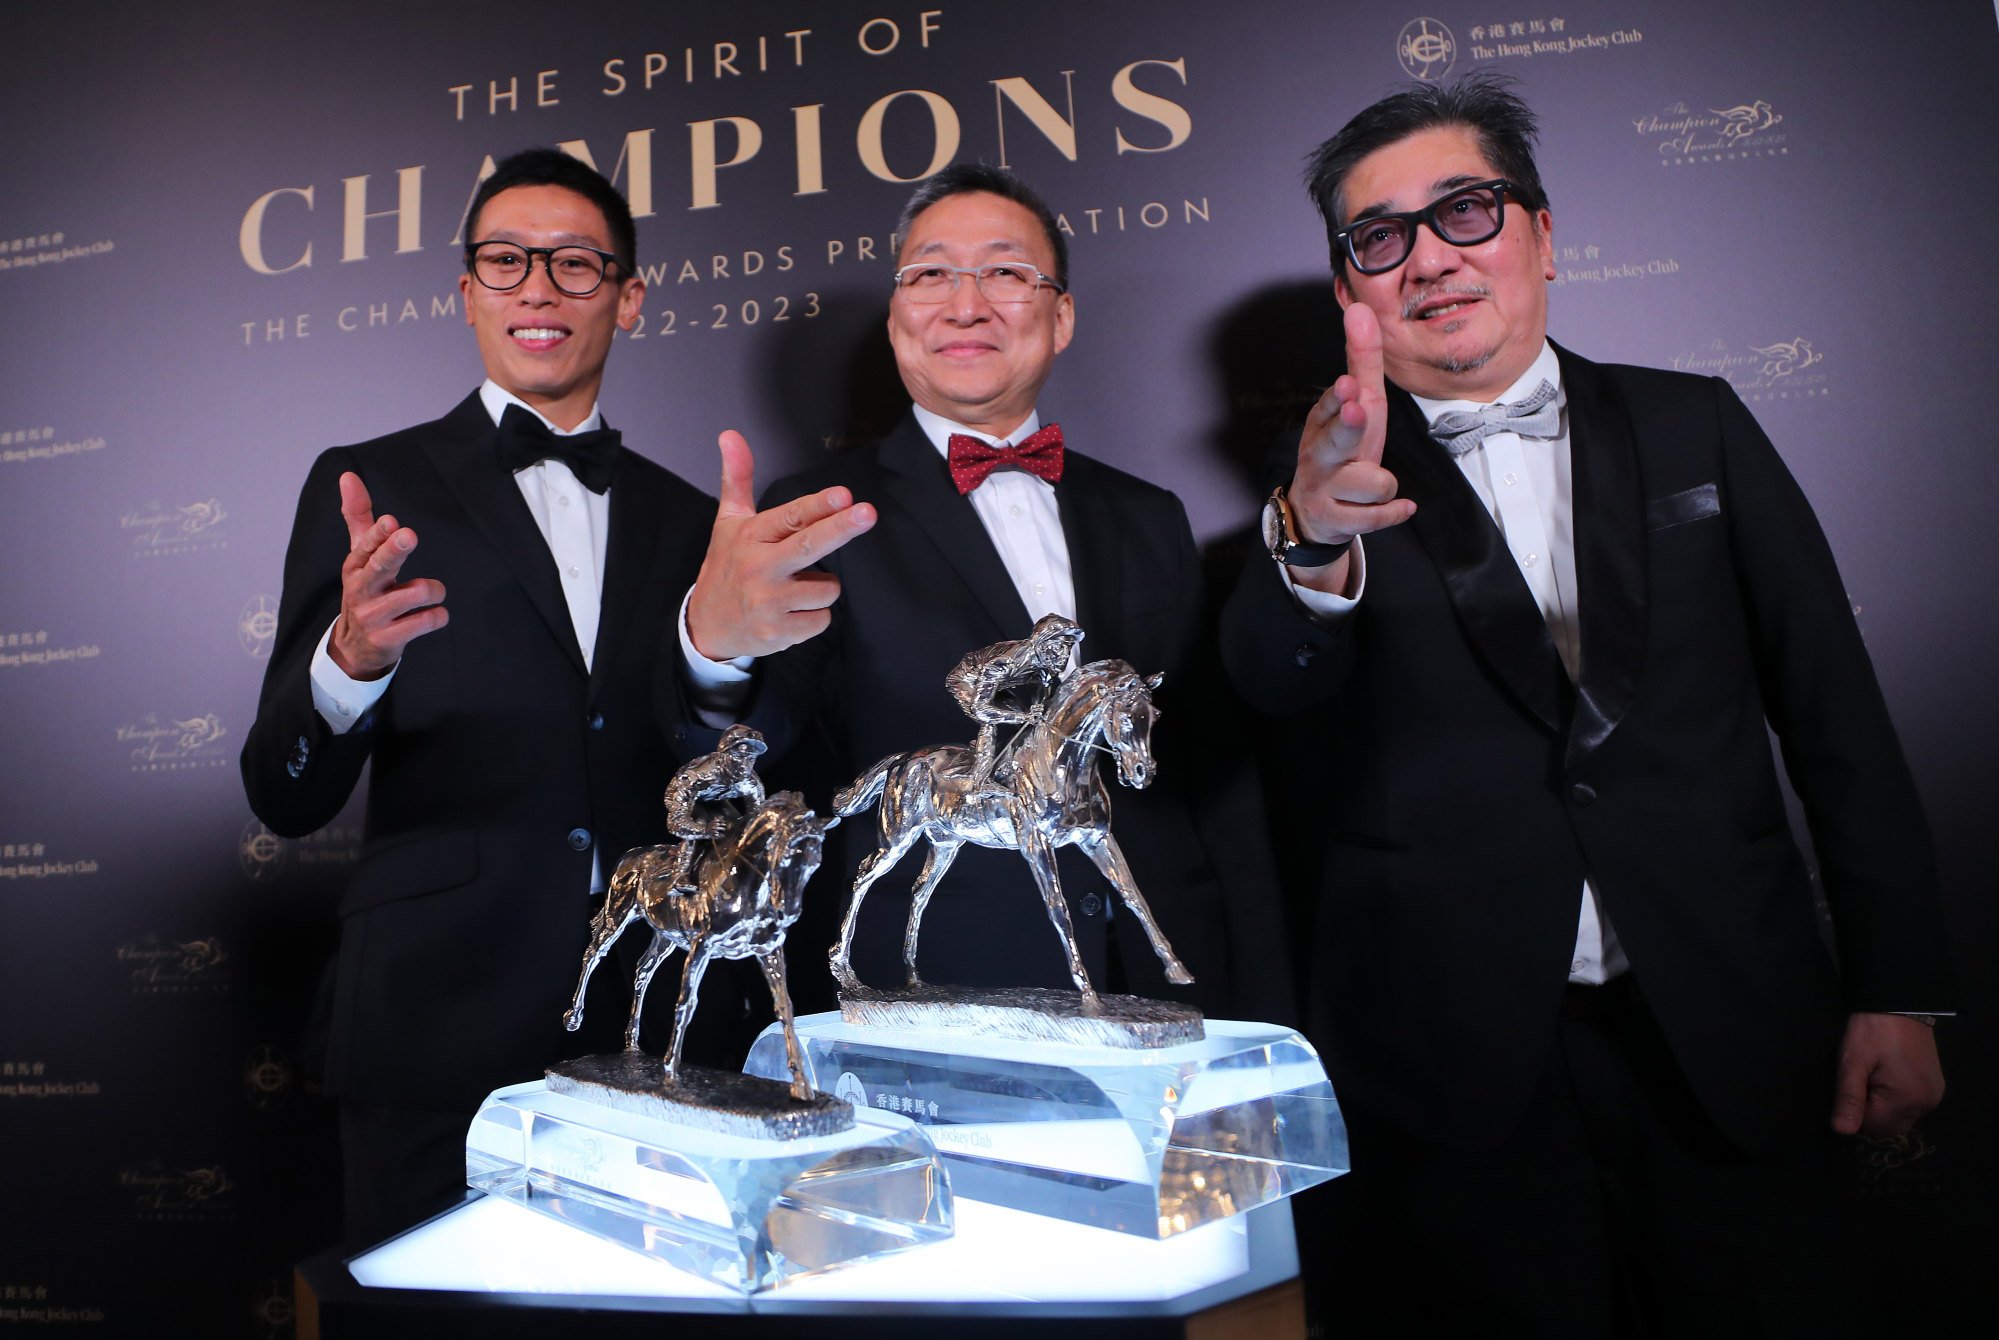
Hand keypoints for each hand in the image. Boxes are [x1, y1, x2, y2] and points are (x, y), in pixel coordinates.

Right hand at [328, 472, 446, 678]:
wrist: (355, 647)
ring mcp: (373, 616)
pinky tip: (434, 614)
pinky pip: (425, 621)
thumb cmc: (365, 589)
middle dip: (394, 550)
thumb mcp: (359, 555)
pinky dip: (438, 615)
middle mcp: (361, 589)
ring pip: (414, 594)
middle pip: (380, 566)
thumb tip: (348, 475)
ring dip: (433, 590)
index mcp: (354, 566)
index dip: (379, 534)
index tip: (392, 521)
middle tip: (409, 535)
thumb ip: (358, 516)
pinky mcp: (388, 639)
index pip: (365, 546)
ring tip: (431, 593)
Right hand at [685, 430, 875, 659]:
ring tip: (793, 588)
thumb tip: (730, 434)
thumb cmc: (726, 566)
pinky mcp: (777, 633)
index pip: (790, 517)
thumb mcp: (728, 521)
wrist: (706, 625)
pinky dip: (814, 616)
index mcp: (750, 537)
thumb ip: (738, 478)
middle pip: (809, 546)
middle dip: (841, 528)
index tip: (843, 495)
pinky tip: (791, 613)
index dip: (819, 506)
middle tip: (867, 514)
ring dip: (821, 587)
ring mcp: (767, 602)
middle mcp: (758, 568)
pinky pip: (822, 619)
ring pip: (826, 588)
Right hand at [1285, 304, 1416, 588]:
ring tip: (1376, 483)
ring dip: (1383, 484)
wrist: (1314, 511)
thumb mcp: (1355, 405)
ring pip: (1369, 482)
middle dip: (1347, 428)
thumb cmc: (1343, 449)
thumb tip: (1360, 308)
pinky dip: (1393, 513)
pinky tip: (1404, 507)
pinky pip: (1375, 517)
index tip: (1348, 387)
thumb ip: (1361, 360)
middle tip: (1357, 413)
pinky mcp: (1336, 519)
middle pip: (1334, 440)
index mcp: (1323, 421)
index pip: (1331, 405)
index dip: (1340, 398)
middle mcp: (1319, 452)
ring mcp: (1325, 487)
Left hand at [1830, 1011, 1944, 1137]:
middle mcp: (1926, 1104)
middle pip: (1889, 1127)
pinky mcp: (1934, 1086)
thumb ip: (1849, 1098)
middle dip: (1868, 1113)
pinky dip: (1894, 1100)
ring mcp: (1933, 1096)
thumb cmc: (1872, 1031)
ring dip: (1881, 1108)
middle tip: (1857, 1084)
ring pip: (1899, 1118)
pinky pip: (1910, 1106)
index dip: (1853, 1113)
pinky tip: (1884, 1080)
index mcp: (1907, 1100)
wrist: (1899, 1003)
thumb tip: (1842, 1131)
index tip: (1845, 1091)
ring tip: (1870, 1079)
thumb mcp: (1853, 1062)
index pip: (1872, 1127)